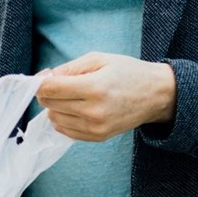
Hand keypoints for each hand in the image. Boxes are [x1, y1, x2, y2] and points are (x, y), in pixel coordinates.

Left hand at [35, 52, 176, 140]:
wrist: (157, 95)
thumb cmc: (127, 72)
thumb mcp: (98, 59)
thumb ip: (68, 68)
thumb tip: (44, 78)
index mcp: (94, 88)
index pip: (50, 89)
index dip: (40, 82)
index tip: (44, 77)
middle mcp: (94, 111)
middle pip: (49, 104)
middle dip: (47, 93)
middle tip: (59, 83)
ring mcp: (96, 127)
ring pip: (54, 118)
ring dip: (55, 106)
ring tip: (72, 95)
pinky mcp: (98, 137)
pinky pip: (65, 131)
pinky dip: (63, 118)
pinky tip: (75, 108)